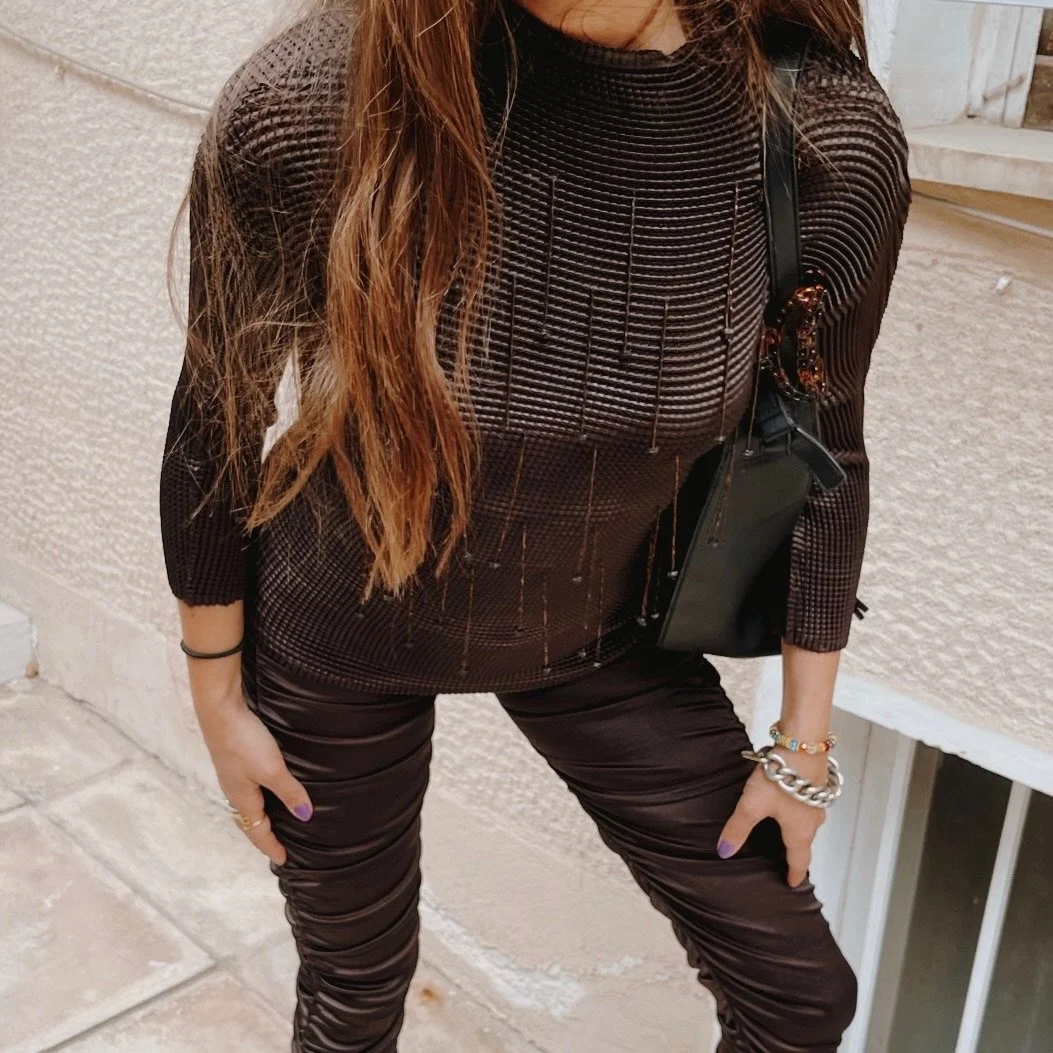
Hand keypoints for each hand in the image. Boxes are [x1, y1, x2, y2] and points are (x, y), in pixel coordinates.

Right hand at [194, 690, 313, 865]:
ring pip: (248, 803)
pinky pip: (248, 788)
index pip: (257, 831)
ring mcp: (233, 774)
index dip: (271, 846)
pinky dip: (258, 797)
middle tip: (278, 845)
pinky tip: (267, 788)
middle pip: (249, 820)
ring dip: (260, 815)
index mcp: (242, 798)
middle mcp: (234, 790)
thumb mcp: (272, 770)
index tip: (283, 859)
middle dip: (262, 834)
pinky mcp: (234, 759)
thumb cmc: (244, 742)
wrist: (220, 710)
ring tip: (274, 820)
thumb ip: (289, 792)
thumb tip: (306, 816)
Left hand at [717, 750, 828, 886]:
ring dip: (799, 829)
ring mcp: (817, 800)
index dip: (794, 873)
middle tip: (788, 859)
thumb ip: (738, 827)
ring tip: (786, 830)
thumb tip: (725, 851)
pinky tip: (789, 800)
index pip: (798, 859)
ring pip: (808, 821)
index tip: (792, 883)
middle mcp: (813, 818)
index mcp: (800, 830)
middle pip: (805, 841)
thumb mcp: (753, 804)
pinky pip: (809, 803)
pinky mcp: (816, 782)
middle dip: (797, 851)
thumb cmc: (783, 775)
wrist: (803, 744)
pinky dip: (800, 809)